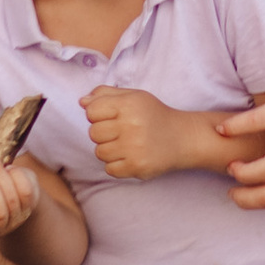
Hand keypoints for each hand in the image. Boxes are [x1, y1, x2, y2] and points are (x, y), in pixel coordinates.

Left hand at [84, 87, 202, 180]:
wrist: (182, 138)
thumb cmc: (154, 115)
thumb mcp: (134, 97)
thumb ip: (106, 95)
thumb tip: (82, 102)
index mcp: (128, 104)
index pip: (92, 111)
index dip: (97, 115)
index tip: (112, 117)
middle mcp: (131, 125)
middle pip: (93, 133)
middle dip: (103, 133)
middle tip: (121, 132)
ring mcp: (134, 148)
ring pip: (100, 153)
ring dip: (109, 150)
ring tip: (126, 145)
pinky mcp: (137, 166)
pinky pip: (109, 169)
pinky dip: (117, 165)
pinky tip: (131, 156)